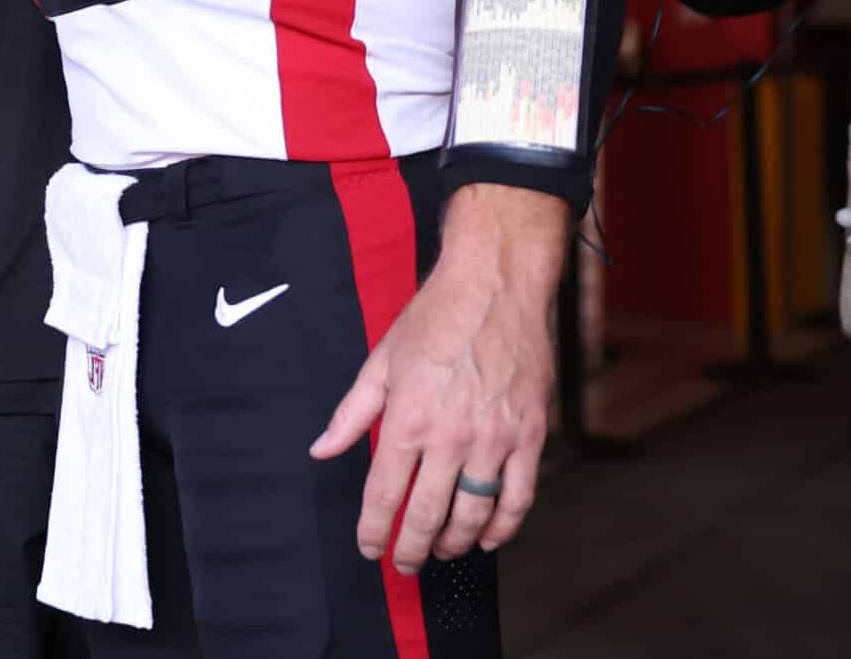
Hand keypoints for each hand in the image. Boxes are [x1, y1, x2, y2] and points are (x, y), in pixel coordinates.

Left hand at [309, 186, 562, 570]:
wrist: (495, 286)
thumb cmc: (434, 318)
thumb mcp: (381, 361)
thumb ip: (351, 413)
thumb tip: (321, 450)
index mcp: (407, 420)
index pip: (385, 495)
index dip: (374, 531)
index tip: (369, 550)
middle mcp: (450, 438)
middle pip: (427, 515)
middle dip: (411, 549)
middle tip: (404, 564)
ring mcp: (494, 440)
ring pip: (473, 515)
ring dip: (455, 544)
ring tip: (442, 552)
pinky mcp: (529, 436)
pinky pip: (518, 498)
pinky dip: (503, 527)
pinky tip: (489, 538)